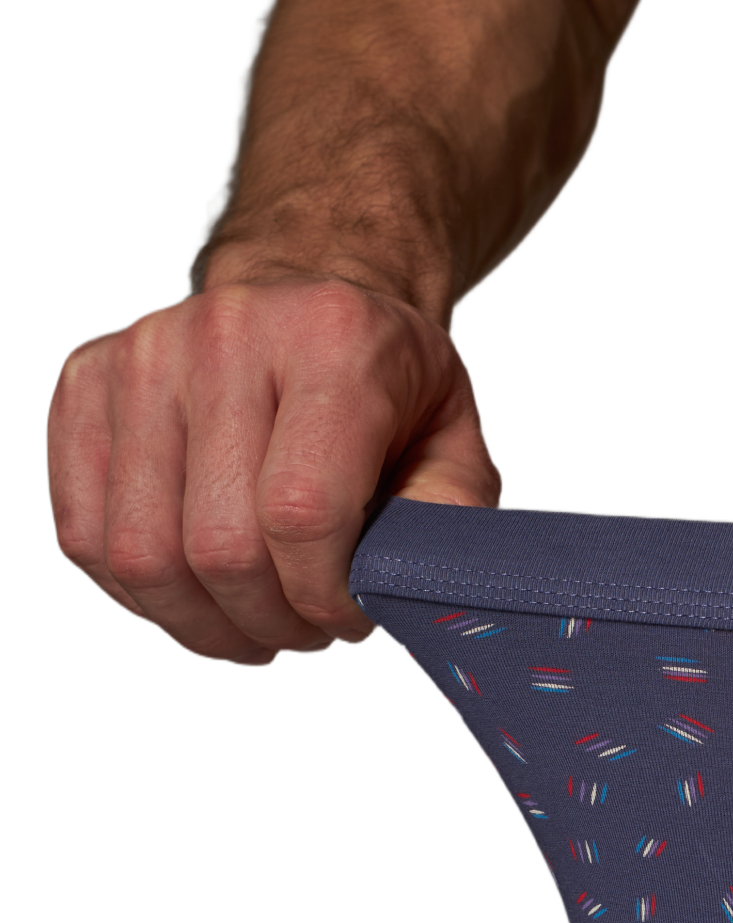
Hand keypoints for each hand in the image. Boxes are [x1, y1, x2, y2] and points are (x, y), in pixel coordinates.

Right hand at [48, 274, 499, 663]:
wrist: (313, 296)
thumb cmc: (385, 383)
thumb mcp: (454, 442)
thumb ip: (446, 524)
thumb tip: (410, 599)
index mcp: (333, 344)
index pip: (301, 514)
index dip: (322, 599)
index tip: (348, 617)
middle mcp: (227, 336)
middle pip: (219, 548)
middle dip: (270, 620)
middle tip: (306, 625)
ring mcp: (144, 356)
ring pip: (144, 555)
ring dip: (206, 623)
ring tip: (255, 621)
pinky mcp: (87, 385)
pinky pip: (88, 535)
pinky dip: (143, 594)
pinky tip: (199, 592)